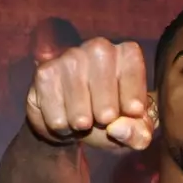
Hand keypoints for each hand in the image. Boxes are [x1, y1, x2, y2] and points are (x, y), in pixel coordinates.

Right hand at [25, 38, 153, 151]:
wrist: (71, 123)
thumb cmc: (108, 121)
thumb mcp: (132, 132)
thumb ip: (138, 134)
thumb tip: (118, 128)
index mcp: (125, 55)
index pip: (132, 68)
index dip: (132, 95)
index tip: (133, 112)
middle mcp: (98, 48)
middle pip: (103, 84)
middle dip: (105, 114)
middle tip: (102, 120)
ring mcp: (68, 58)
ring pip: (77, 102)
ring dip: (81, 123)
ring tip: (83, 122)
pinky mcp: (44, 74)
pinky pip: (56, 114)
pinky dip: (62, 127)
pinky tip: (65, 119)